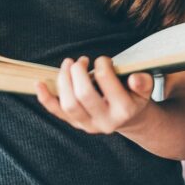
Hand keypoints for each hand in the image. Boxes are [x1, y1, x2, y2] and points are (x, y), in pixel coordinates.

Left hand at [35, 56, 154, 134]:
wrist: (129, 119)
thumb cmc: (134, 97)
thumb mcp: (145, 90)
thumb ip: (144, 83)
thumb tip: (135, 78)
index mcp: (123, 110)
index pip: (107, 81)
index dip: (102, 63)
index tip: (103, 60)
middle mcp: (105, 121)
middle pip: (83, 95)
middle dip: (78, 71)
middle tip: (81, 61)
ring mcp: (88, 125)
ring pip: (68, 104)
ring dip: (63, 80)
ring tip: (68, 64)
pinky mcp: (76, 124)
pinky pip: (57, 112)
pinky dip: (46, 98)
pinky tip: (39, 84)